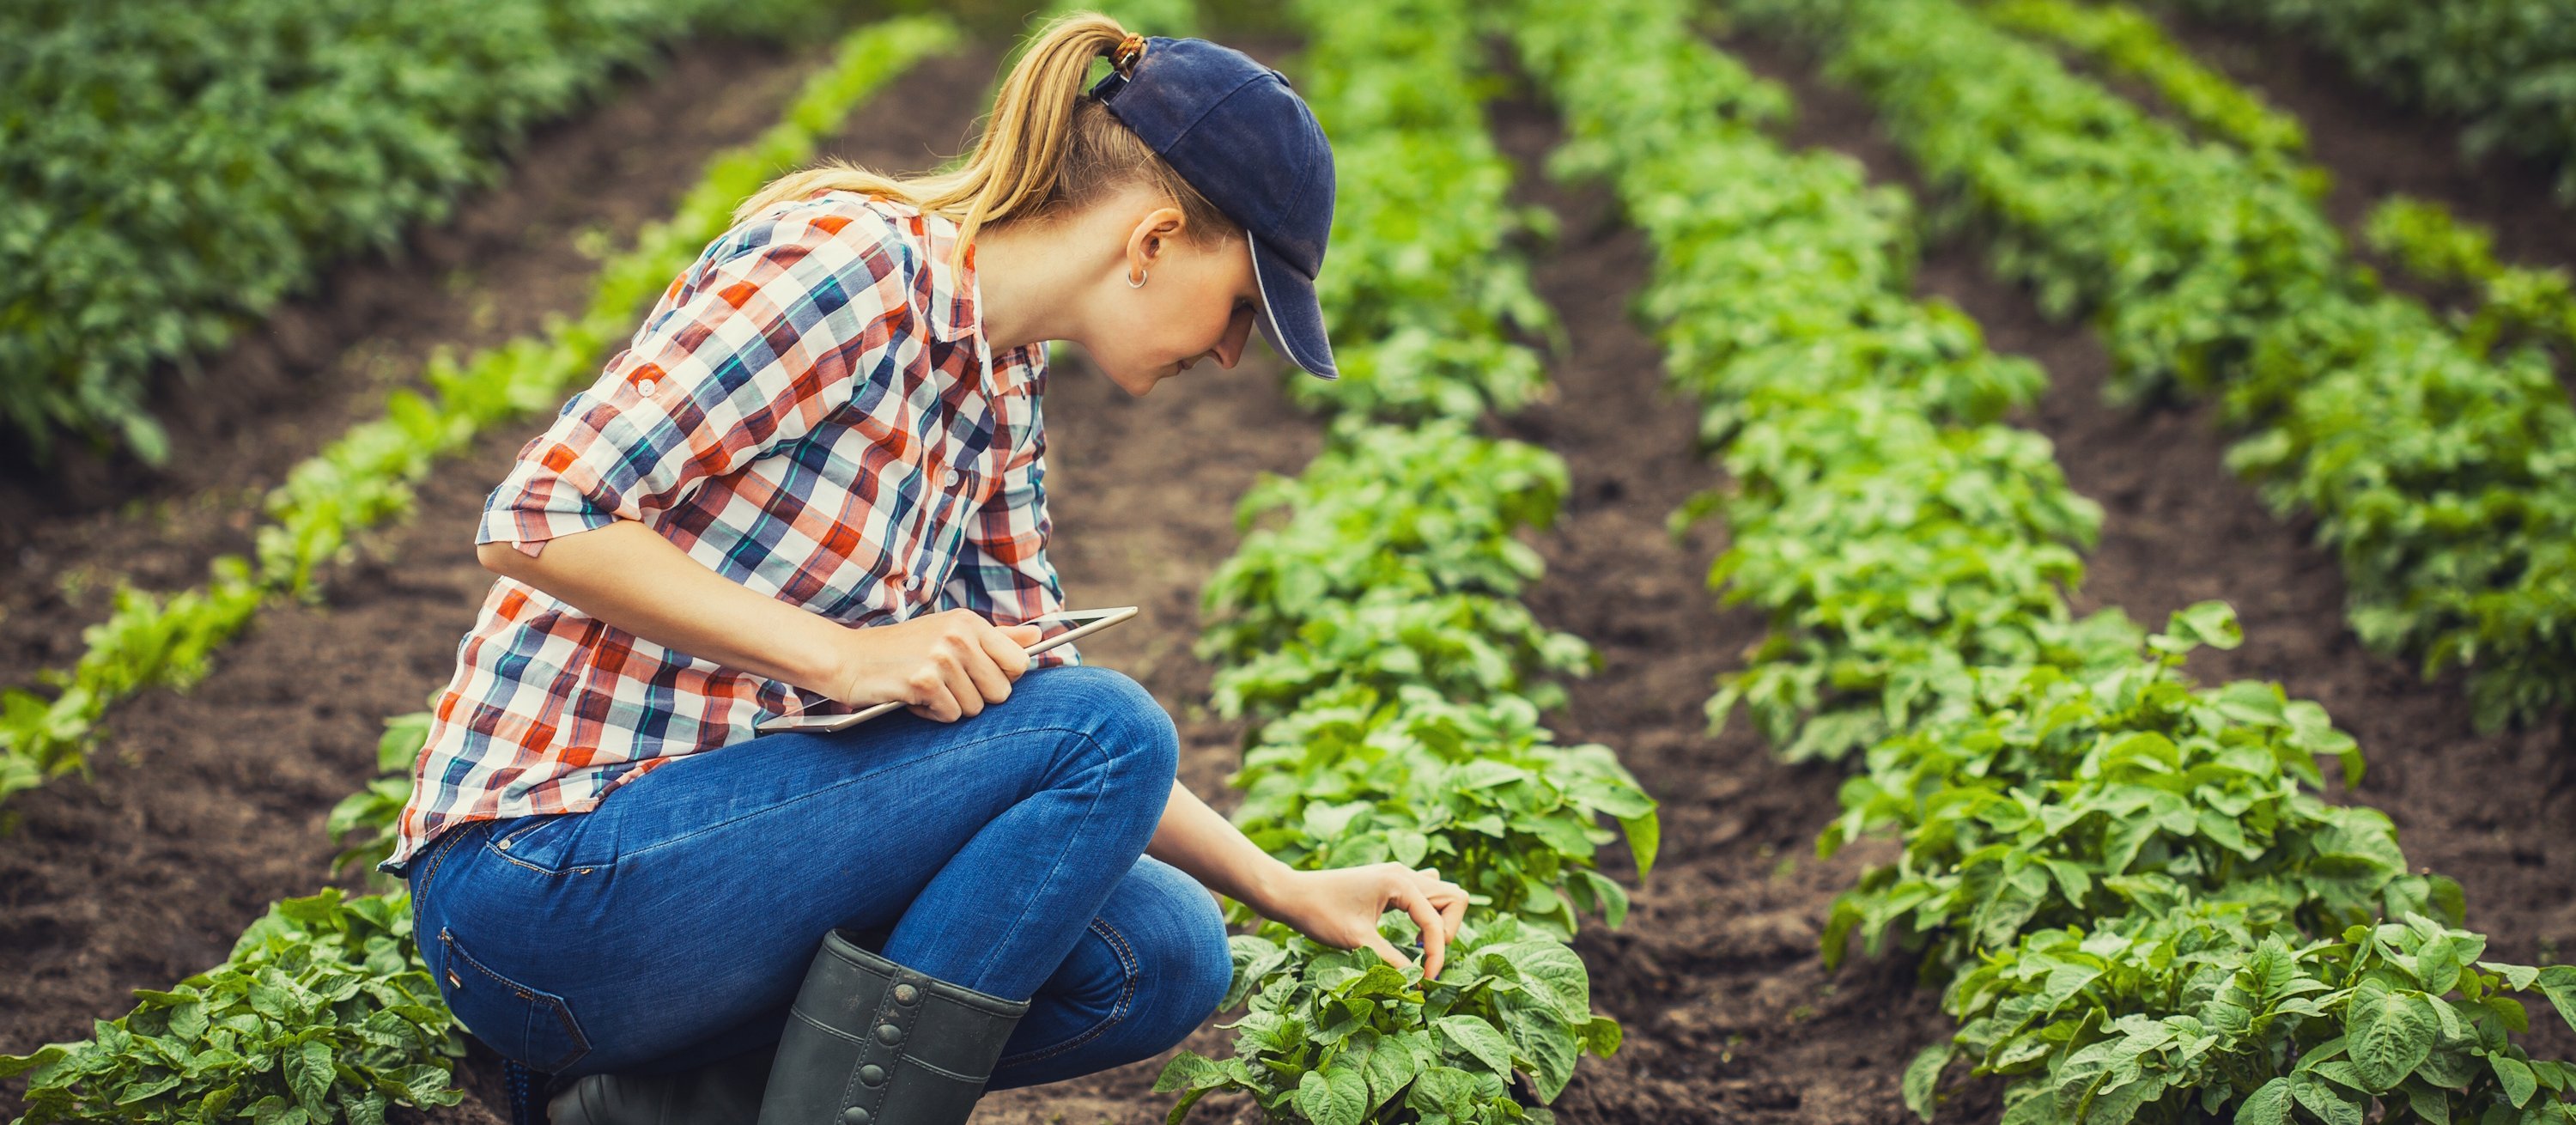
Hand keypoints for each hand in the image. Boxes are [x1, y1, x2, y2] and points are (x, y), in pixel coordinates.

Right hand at [828, 609, 1043, 721]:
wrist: (848, 658)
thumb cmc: (901, 650)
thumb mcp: (948, 633)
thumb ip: (996, 637)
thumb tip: (1038, 636)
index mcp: (969, 622)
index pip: (1020, 662)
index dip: (1002, 679)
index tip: (978, 677)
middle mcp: (959, 635)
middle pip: (1001, 691)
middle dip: (976, 697)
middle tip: (945, 683)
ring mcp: (942, 657)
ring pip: (976, 708)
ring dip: (951, 706)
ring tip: (925, 687)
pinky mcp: (924, 682)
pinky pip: (951, 716)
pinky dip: (932, 714)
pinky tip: (912, 697)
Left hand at [1261, 864, 1469, 981]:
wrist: (1292, 894)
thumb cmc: (1320, 914)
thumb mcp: (1357, 941)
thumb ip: (1391, 960)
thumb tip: (1416, 983)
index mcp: (1399, 883)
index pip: (1436, 921)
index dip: (1437, 954)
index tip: (1425, 981)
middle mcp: (1404, 873)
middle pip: (1454, 898)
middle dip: (1447, 932)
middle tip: (1425, 957)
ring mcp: (1399, 875)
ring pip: (1443, 893)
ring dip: (1440, 921)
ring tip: (1419, 946)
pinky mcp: (1391, 882)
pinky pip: (1426, 893)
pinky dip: (1428, 914)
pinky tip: (1410, 934)